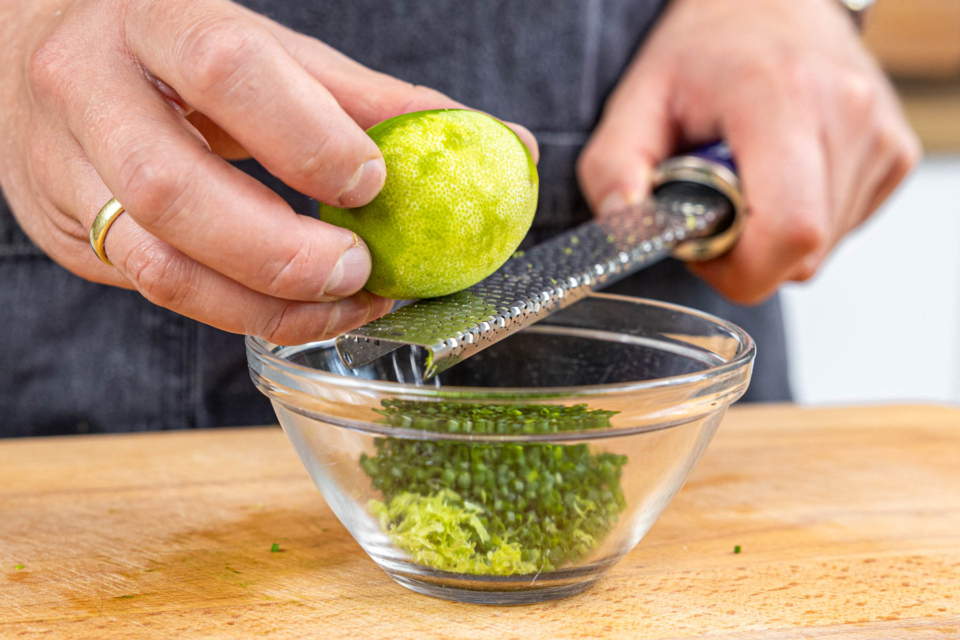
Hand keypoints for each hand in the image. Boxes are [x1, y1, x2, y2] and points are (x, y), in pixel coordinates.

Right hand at [0, 0, 538, 343]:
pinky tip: (290, 307)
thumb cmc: (184, 52)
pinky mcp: (62, 227)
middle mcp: (91, 90)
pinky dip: (232, 309)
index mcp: (158, 20)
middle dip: (278, 250)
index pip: (226, 70)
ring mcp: (63, 165)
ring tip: (337, 304)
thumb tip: (507, 147)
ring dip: (259, 303)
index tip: (371, 186)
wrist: (52, 47)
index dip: (306, 138)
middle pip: (171, 188)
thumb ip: (377, 105)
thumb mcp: (276, 57)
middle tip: (357, 273)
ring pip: (154, 262)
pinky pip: (150, 288)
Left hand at [577, 0, 919, 303]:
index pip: (788, 232)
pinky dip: (803, 220)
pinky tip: (781, 176)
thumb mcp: (637, 101)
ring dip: (772, 237)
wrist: (768, 6)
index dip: (737, 267)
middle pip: (803, 253)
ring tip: (748, 179)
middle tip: (714, 203)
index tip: (701, 242)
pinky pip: (842, 229)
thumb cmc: (704, 51)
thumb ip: (614, 171)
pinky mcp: (896, 154)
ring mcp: (880, 137)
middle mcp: (846, 114)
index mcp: (781, 97)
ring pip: (822, 251)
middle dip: (745, 252)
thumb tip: (625, 232)